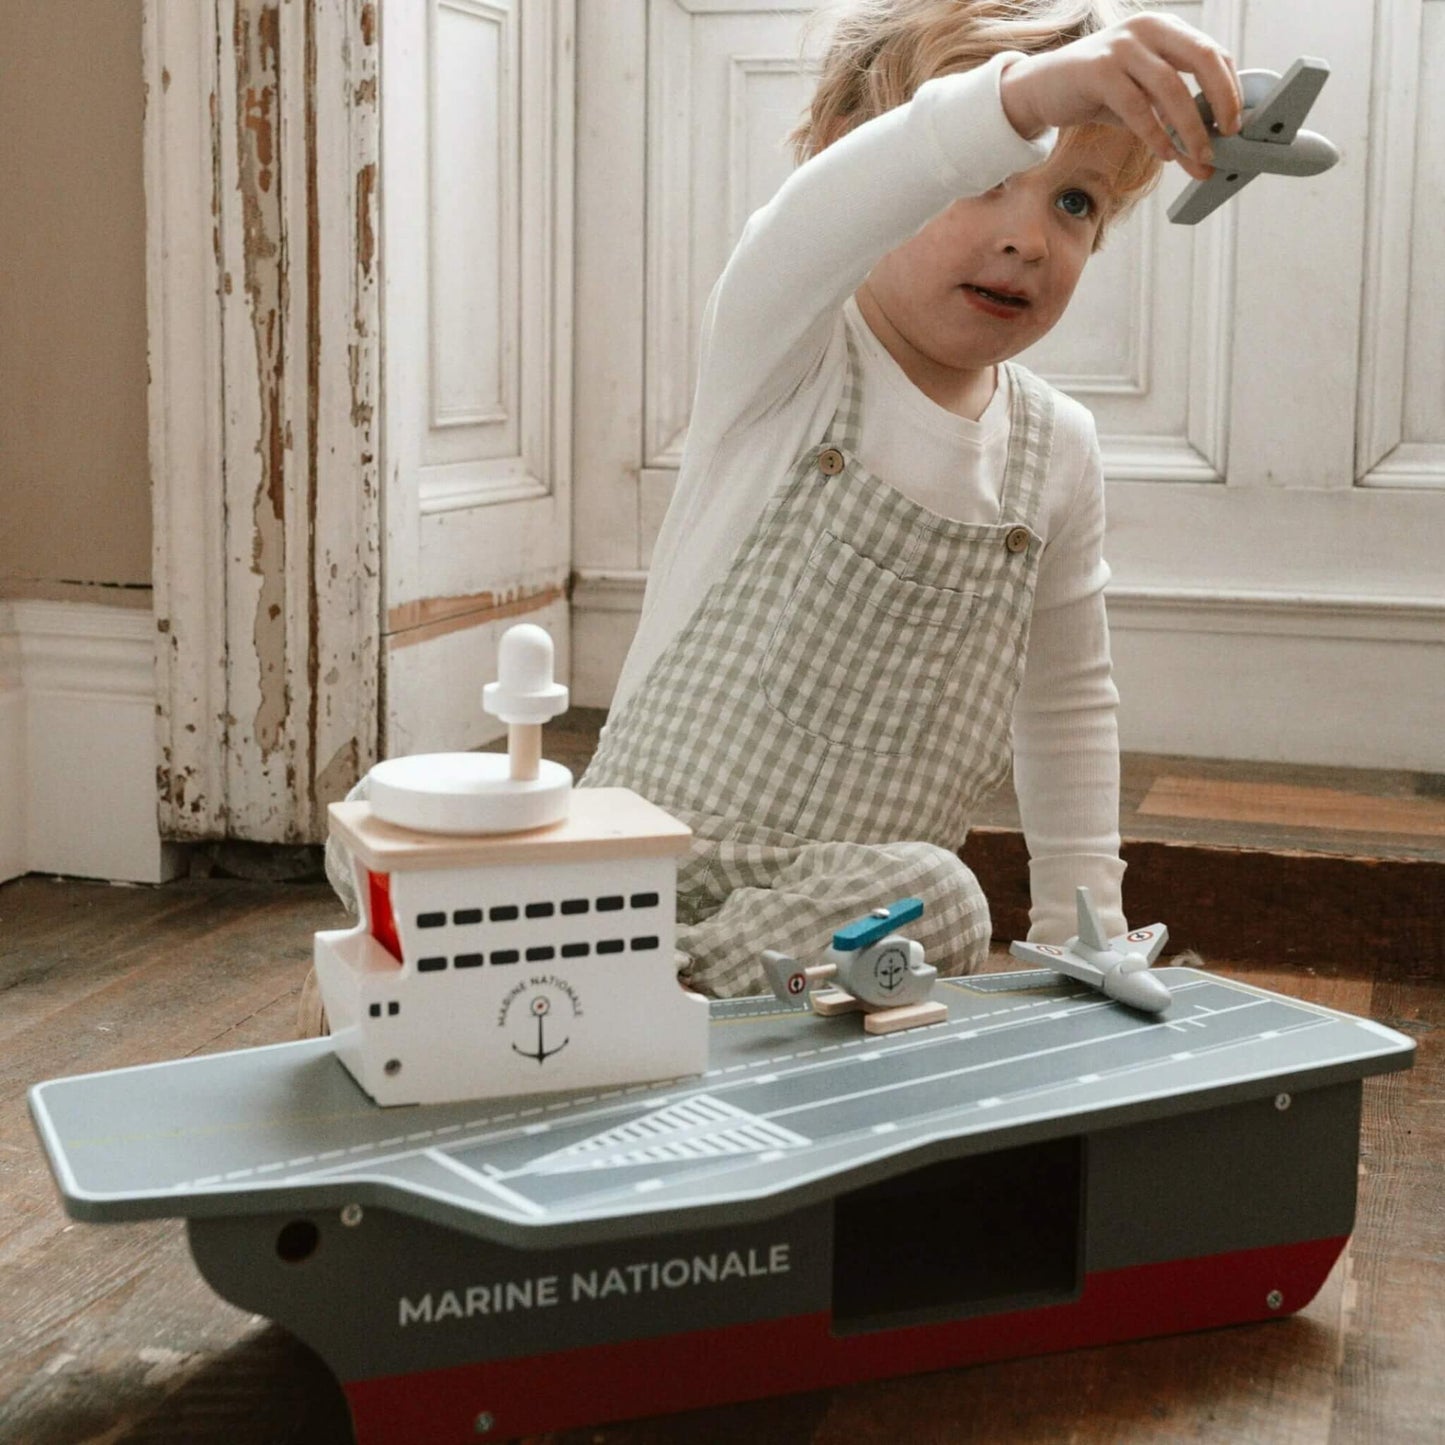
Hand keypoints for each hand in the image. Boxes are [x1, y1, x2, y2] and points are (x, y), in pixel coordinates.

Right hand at [998, 13, 1241, 181]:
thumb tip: (1206, 142)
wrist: (1040, 88)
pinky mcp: (1099, 72)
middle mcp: (1147, 30)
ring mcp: (1122, 48)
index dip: (1230, 89)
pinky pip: (1137, 107)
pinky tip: (1166, 153)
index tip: (1235, 123)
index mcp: (1165, 28)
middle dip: (1222, 101)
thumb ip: (1171, 105)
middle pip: (1202, 60)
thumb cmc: (1095, 91)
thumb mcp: (1140, 90)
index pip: (1213, 53)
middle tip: (1228, 137)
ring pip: (1171, 88)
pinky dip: (1156, 134)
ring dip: (1190, 128)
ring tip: (1199, 157)